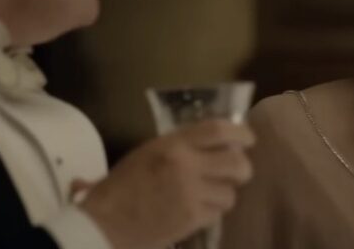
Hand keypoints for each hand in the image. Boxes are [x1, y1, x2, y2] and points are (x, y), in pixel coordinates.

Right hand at [79, 119, 254, 248]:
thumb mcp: (152, 151)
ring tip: (212, 193)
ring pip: (231, 191)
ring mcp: (191, 194)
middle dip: (243, 167)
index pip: (219, 130)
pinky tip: (200, 208)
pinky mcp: (192, 219)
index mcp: (175, 144)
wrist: (105, 222)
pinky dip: (213, 210)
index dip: (241, 133)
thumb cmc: (124, 183)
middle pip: (236, 162)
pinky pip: (218, 212)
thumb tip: (217, 143)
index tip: (249, 138)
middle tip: (238, 170)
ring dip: (226, 192)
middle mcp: (188, 165)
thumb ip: (184, 145)